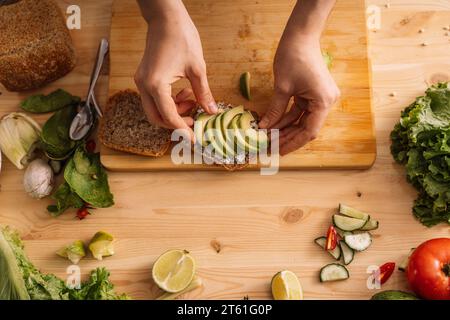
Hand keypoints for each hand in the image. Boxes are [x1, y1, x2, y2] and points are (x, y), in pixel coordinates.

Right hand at [134, 2, 216, 140]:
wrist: (166, 18)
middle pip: (156, 118)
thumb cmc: (181, 38)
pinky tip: (183, 93)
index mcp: (156, 85)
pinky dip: (168, 102)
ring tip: (191, 101)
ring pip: (154, 109)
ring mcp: (141, 81)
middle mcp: (144, 85)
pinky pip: (154, 98)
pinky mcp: (144, 77)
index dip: (182, 129)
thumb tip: (211, 111)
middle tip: (194, 120)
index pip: (168, 116)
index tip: (194, 138)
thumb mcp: (197, 69)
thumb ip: (203, 93)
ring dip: (173, 111)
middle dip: (175, 123)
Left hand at [259, 0, 338, 154]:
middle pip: (307, 127)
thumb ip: (274, 110)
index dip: (293, 143)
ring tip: (270, 137)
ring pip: (302, 120)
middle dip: (288, 137)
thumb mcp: (282, 88)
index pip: (309, 131)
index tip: (279, 151)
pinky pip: (300, 111)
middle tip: (271, 146)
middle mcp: (326, 102)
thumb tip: (264, 128)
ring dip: (286, 128)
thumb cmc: (293, 57)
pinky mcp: (314, 94)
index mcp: (323, 102)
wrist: (301, 36)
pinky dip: (288, 118)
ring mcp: (321, 98)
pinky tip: (274, 125)